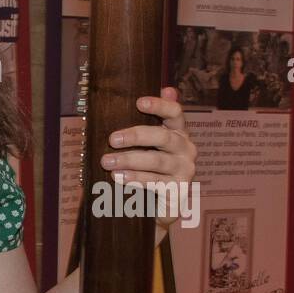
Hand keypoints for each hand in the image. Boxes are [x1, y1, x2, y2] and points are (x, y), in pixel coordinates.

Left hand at [101, 87, 197, 232]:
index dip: (159, 105)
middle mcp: (186, 148)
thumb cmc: (152, 165)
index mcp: (179, 131)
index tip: (139, 102)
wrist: (161, 202)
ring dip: (129, 160)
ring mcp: (185, 169)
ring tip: (107, 162)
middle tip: (112, 140)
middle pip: (163, 137)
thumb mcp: (150, 143)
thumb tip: (166, 90)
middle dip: (136, 137)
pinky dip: (135, 179)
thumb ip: (152, 119)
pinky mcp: (179, 189)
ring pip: (157, 161)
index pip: (175, 112)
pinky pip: (156, 182)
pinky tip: (118, 178)